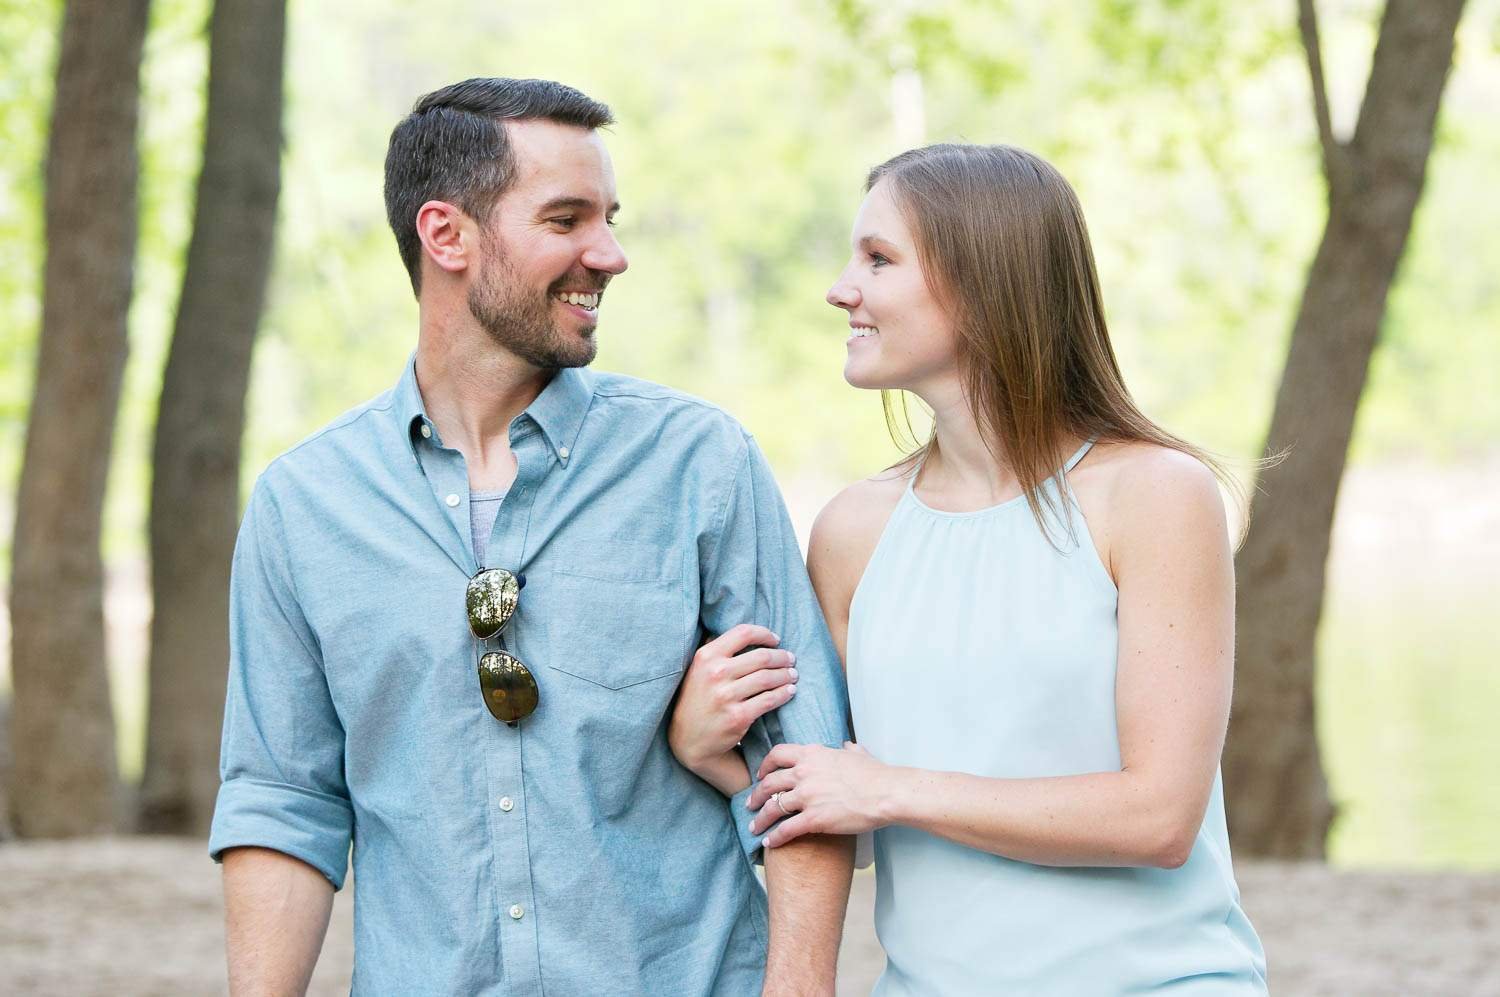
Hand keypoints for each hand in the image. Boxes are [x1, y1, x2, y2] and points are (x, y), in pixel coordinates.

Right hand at [668, 623, 797, 779]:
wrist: (688, 738)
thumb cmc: (698, 699)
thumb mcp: (699, 669)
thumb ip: (718, 651)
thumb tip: (749, 634)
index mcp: (706, 656)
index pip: (743, 633)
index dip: (764, 634)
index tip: (776, 640)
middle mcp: (715, 673)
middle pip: (762, 656)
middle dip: (782, 657)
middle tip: (791, 659)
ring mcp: (726, 696)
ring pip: (768, 678)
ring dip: (786, 675)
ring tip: (793, 675)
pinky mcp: (738, 716)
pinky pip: (769, 700)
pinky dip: (784, 694)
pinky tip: (789, 691)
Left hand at [749, 742, 892, 846]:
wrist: (886, 793)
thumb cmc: (875, 774)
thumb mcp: (857, 754)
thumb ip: (847, 749)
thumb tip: (847, 745)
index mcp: (812, 755)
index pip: (777, 754)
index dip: (765, 766)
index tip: (760, 775)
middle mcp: (804, 773)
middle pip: (769, 783)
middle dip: (756, 795)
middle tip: (750, 804)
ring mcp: (807, 796)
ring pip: (773, 807)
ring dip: (761, 819)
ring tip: (754, 827)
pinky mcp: (813, 818)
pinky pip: (786, 829)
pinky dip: (774, 838)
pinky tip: (769, 843)